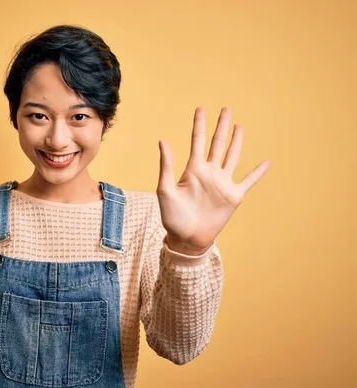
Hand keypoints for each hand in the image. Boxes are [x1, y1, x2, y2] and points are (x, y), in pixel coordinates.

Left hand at [157, 106, 269, 254]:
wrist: (186, 237)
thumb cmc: (172, 216)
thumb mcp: (165, 189)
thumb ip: (166, 166)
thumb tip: (162, 141)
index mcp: (193, 169)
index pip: (197, 141)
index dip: (199, 125)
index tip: (201, 108)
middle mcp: (210, 173)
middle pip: (218, 144)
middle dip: (221, 126)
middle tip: (226, 109)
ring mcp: (222, 183)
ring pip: (232, 156)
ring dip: (237, 141)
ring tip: (239, 126)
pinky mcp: (233, 196)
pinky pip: (248, 181)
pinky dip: (258, 172)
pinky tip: (266, 162)